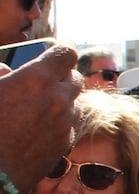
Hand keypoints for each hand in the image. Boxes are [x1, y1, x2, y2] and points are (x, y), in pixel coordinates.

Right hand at [0, 44, 79, 192]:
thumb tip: (6, 70)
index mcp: (36, 79)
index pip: (66, 53)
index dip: (62, 50)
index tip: (58, 50)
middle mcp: (58, 99)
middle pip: (75, 78)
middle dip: (62, 76)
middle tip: (45, 80)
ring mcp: (65, 123)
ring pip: (76, 102)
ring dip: (64, 100)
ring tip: (43, 105)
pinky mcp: (65, 143)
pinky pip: (72, 124)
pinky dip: (63, 120)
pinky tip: (44, 125)